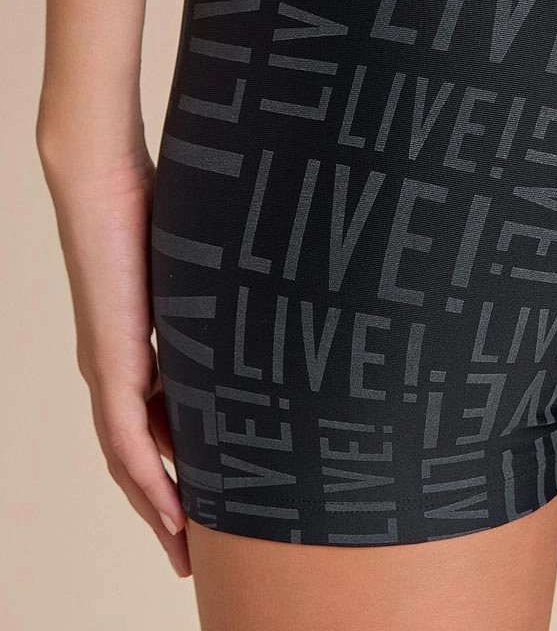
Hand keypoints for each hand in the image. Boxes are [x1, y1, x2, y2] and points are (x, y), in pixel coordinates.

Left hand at [39, 129, 190, 577]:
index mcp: (139, 343)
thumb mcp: (205, 264)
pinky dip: (145, 479)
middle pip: (139, 452)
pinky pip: (125, 437)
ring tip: (184, 545)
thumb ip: (229, 290)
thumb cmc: (157, 201)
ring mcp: (109, 366)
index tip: (213, 488)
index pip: (160, 418)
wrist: (104, 178)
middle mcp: (117, 365)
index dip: (182, 459)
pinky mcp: (110, 361)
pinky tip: (168, 510)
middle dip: (167, 502)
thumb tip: (284, 291)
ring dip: (155, 506)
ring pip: (128, 457)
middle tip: (197, 543)